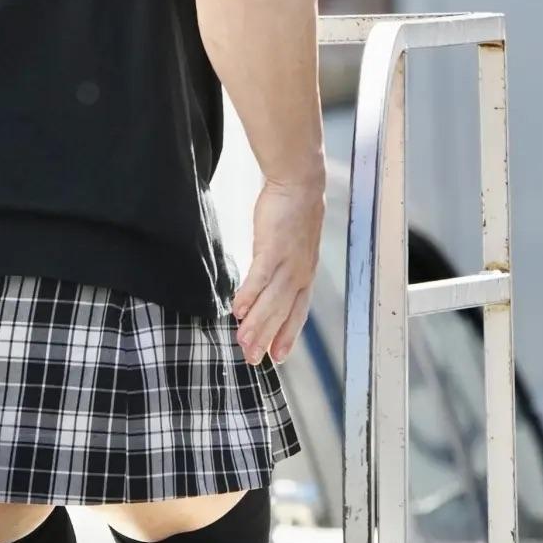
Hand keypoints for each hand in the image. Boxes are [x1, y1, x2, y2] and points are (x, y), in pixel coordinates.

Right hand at [232, 177, 322, 365]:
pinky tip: (237, 310)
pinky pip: (260, 278)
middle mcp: (299, 274)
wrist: (300, 184)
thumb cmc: (292, 213)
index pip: (297, 312)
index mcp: (304, 275)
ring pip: (271, 301)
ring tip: (242, 342)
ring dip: (256, 324)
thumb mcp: (291, 247)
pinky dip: (249, 295)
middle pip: (282, 313)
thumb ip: (281, 268)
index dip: (287, 335)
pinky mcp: (273, 248)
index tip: (277, 356)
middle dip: (267, 338)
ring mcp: (288, 262)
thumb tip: (267, 284)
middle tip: (252, 358)